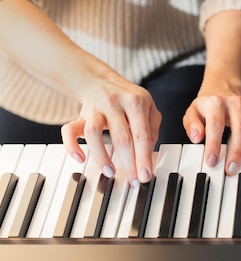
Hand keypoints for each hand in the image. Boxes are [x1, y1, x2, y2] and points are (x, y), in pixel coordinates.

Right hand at [61, 70, 160, 185]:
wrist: (99, 80)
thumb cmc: (128, 98)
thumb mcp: (149, 106)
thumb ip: (152, 128)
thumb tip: (148, 153)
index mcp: (136, 102)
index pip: (141, 134)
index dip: (144, 157)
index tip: (145, 176)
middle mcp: (115, 103)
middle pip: (121, 137)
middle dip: (128, 163)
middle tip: (133, 181)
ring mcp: (95, 108)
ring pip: (93, 133)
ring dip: (101, 156)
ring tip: (110, 171)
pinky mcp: (79, 115)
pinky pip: (69, 130)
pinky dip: (71, 145)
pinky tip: (79, 159)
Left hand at [183, 73, 240, 174]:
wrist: (221, 87)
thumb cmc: (206, 105)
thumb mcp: (192, 112)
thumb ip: (192, 124)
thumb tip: (196, 137)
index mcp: (215, 103)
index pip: (215, 124)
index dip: (214, 143)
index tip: (212, 160)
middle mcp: (233, 104)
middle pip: (239, 127)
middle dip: (236, 150)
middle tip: (232, 168)